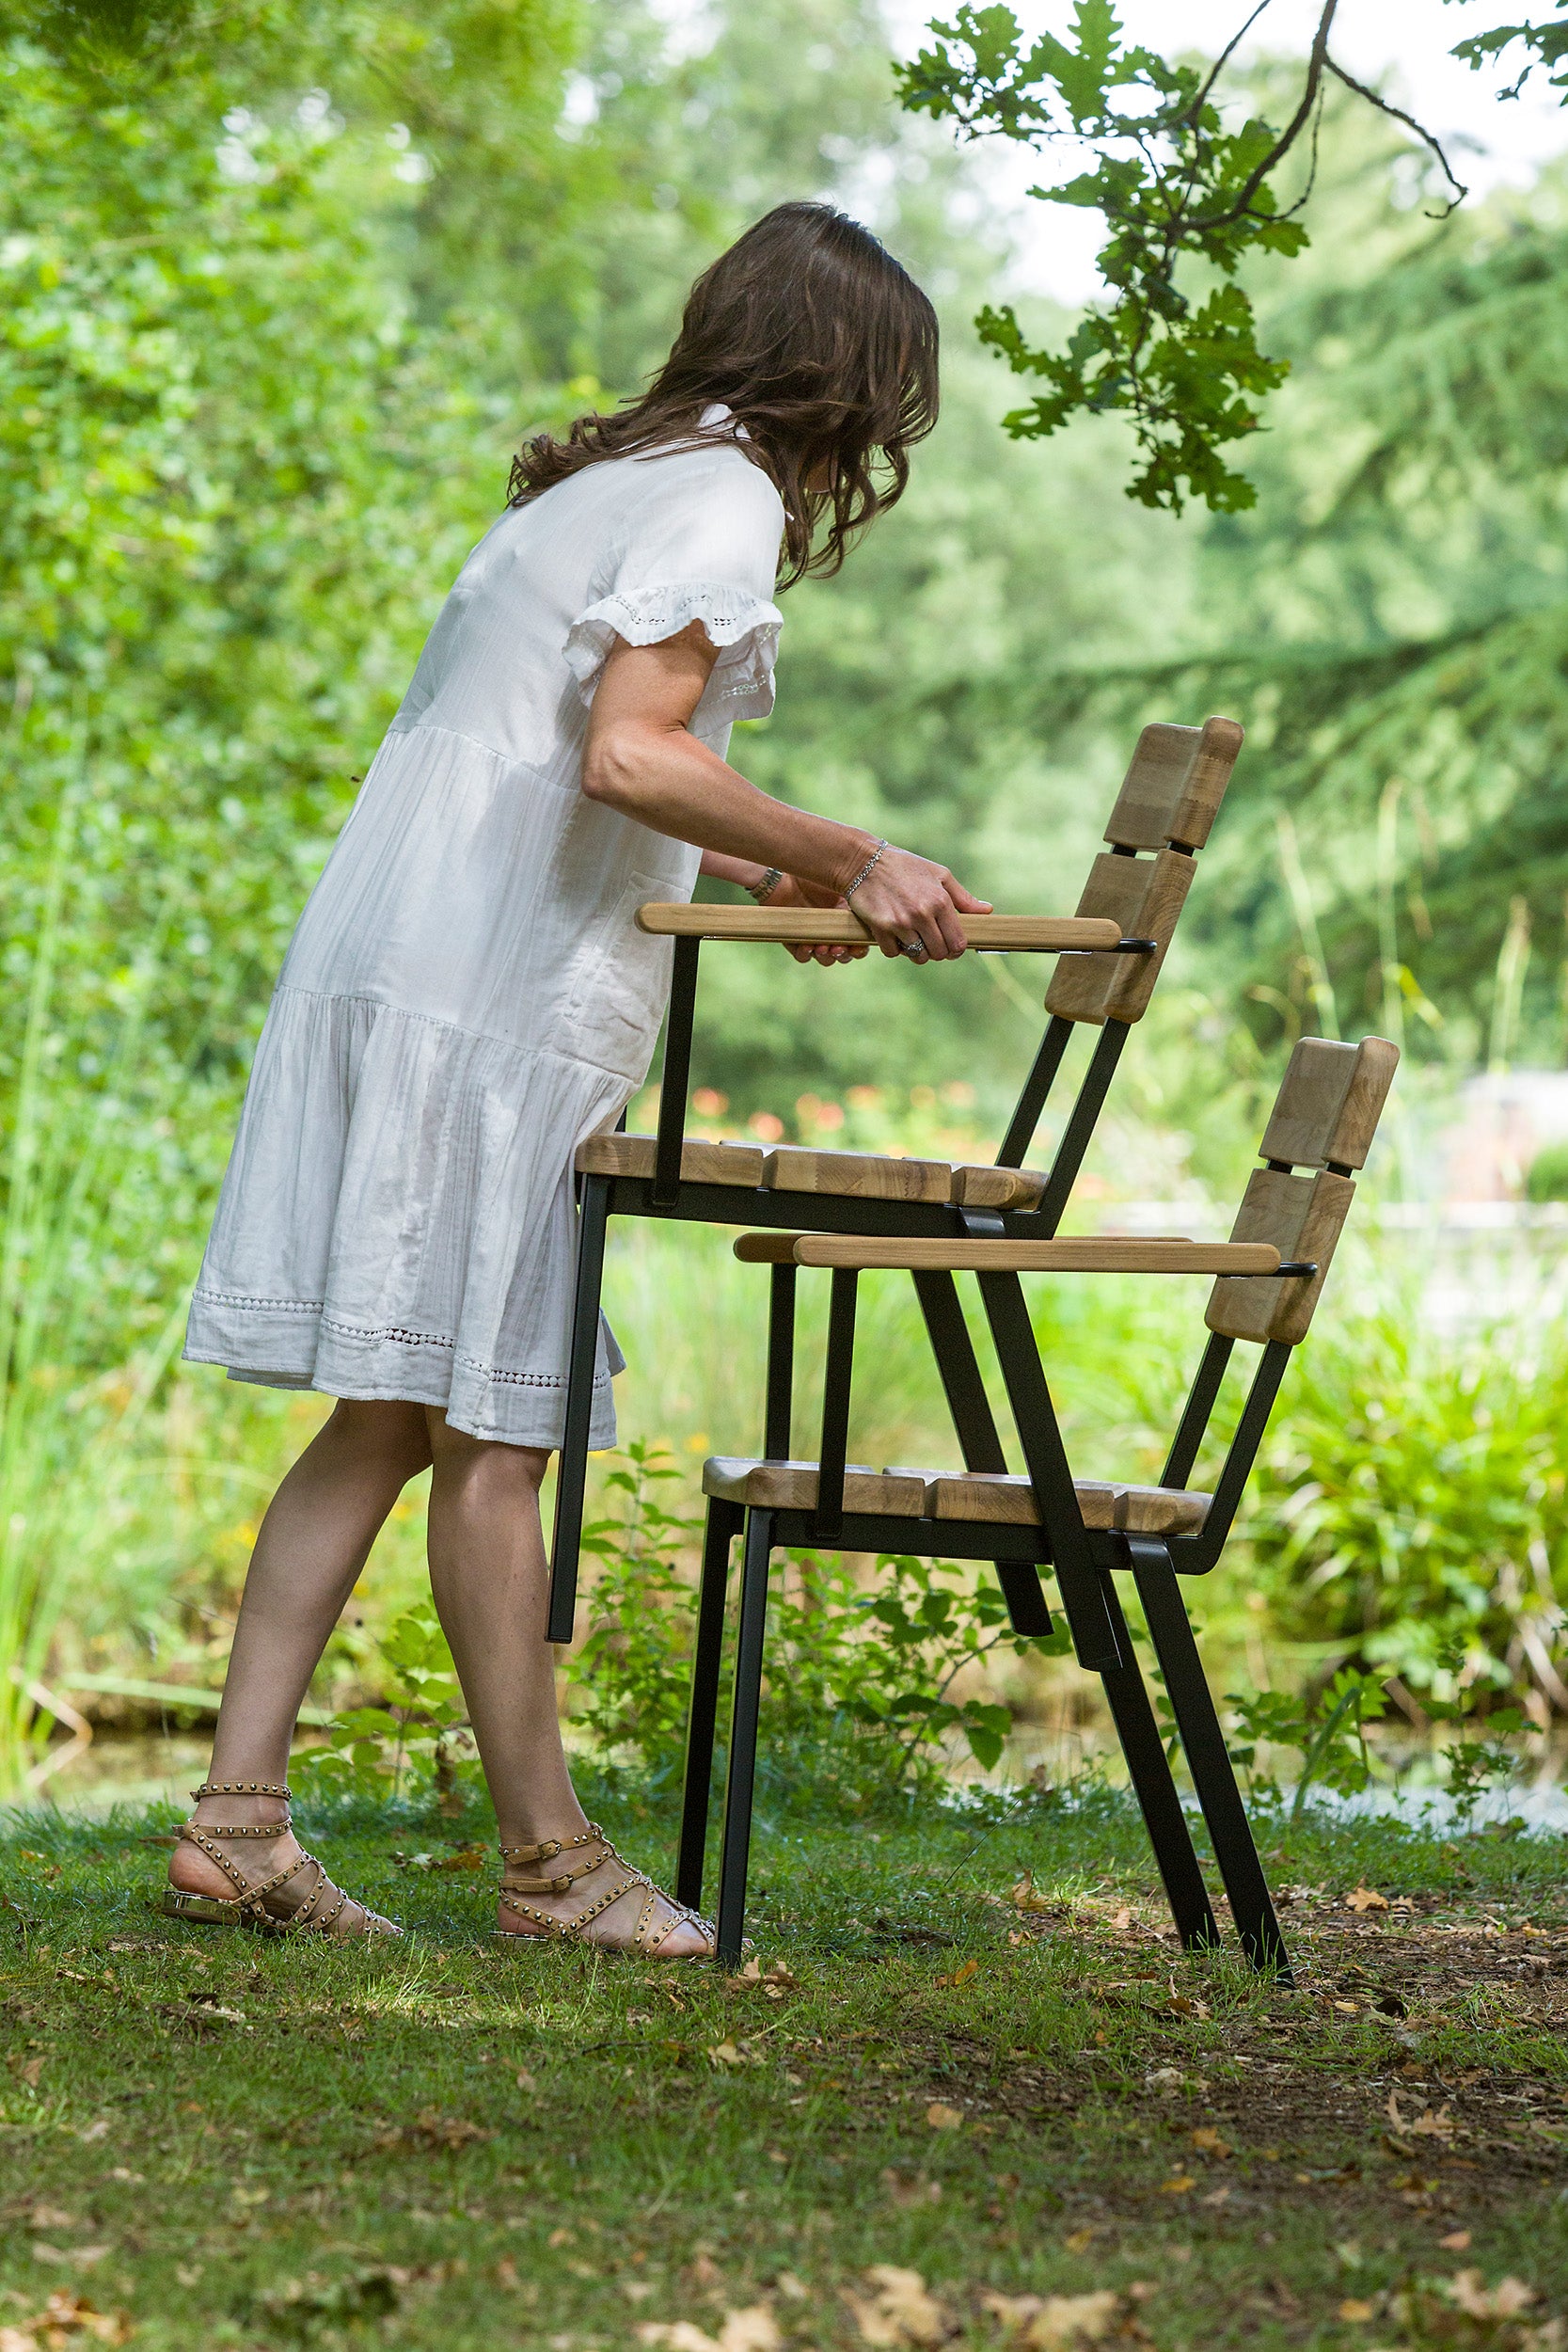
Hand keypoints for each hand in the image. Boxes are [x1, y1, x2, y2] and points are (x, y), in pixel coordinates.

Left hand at [766, 874, 869, 965]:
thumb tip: (873, 910)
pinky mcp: (794, 940)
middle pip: (844, 955)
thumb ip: (857, 897)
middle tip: (841, 948)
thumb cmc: (813, 877)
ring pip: (825, 959)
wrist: (783, 876)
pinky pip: (803, 956)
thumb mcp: (840, 884)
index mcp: (845, 920)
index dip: (860, 949)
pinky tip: (807, 946)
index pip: (858, 942)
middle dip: (844, 954)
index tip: (859, 947)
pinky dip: (806, 954)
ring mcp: (813, 937)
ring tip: (824, 948)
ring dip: (827, 957)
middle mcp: (831, 931)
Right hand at [843, 844, 990, 960]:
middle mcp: (922, 914)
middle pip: (939, 953)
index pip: (957, 943)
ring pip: (917, 956)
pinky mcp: (880, 927)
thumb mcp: (939, 874)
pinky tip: (894, 935)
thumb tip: (987, 911)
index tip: (950, 948)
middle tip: (930, 942)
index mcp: (940, 901)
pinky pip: (893, 953)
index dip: (956, 950)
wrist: (863, 861)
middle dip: (937, 952)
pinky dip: (895, 948)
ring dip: (916, 952)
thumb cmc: (905, 866)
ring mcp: (901, 922)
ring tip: (913, 938)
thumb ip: (963, 897)